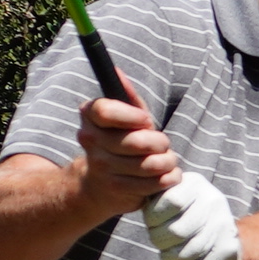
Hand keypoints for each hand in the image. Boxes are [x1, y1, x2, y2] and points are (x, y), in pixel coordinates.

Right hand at [72, 93, 178, 210]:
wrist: (98, 184)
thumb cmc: (118, 142)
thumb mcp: (123, 117)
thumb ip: (127, 97)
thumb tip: (117, 71)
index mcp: (89, 117)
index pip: (106, 111)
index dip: (133, 116)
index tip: (146, 120)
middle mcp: (90, 141)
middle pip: (137, 141)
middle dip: (160, 142)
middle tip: (163, 143)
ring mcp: (102, 167)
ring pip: (150, 164)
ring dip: (168, 161)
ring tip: (167, 159)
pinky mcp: (117, 188)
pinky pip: (154, 182)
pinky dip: (169, 178)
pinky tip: (167, 174)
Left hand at [139, 171, 242, 259]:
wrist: (224, 237)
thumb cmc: (185, 215)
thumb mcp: (172, 196)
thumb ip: (155, 196)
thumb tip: (137, 197)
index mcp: (195, 184)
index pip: (171, 202)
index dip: (154, 217)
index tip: (152, 222)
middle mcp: (213, 202)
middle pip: (176, 231)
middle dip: (159, 241)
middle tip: (159, 241)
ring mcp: (223, 227)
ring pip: (184, 253)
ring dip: (169, 259)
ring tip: (168, 256)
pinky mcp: (227, 252)